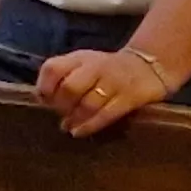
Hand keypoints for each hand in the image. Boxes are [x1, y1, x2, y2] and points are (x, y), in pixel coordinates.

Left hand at [37, 46, 178, 137]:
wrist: (148, 65)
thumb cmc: (106, 69)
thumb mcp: (83, 63)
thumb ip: (63, 76)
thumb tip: (42, 99)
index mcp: (80, 58)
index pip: (53, 68)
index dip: (44, 86)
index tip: (43, 100)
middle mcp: (96, 67)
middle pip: (70, 88)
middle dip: (61, 105)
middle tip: (60, 115)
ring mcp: (114, 82)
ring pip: (88, 104)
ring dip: (74, 119)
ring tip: (68, 127)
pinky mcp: (130, 97)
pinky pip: (107, 114)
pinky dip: (90, 125)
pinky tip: (80, 132)